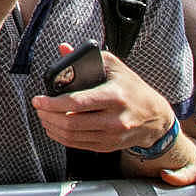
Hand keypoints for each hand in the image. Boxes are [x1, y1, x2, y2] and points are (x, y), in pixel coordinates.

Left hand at [31, 51, 180, 155]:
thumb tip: (63, 48)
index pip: (77, 102)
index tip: (38, 100)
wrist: (157, 118)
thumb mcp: (114, 67)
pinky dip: (62, 138)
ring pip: (73, 136)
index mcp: (114, 96)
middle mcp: (115, 119)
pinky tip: (55, 128)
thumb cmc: (133, 88)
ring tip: (43, 116)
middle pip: (71, 122)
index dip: (53, 103)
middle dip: (48, 115)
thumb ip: (87, 57)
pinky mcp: (110, 146)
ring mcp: (113, 136)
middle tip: (38, 108)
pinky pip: (80, 145)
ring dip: (52, 127)